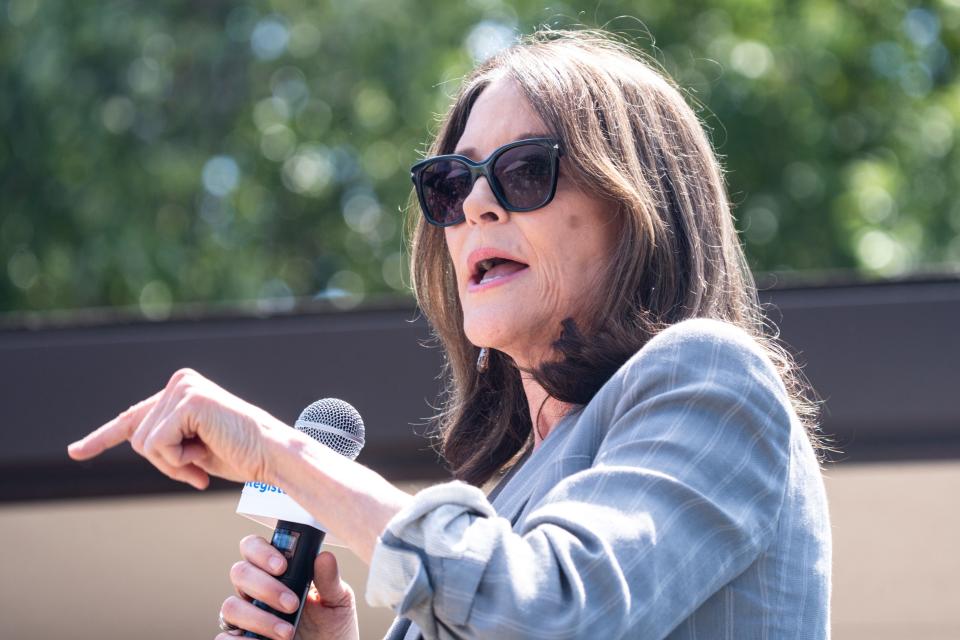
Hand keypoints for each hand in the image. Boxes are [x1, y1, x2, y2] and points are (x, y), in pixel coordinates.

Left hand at [67, 368, 287, 488]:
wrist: (270, 454)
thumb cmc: (240, 454)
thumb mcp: (194, 447)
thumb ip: (167, 440)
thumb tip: (139, 442)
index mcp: (181, 390)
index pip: (133, 417)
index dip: (102, 438)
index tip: (76, 452)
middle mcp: (179, 382)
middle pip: (137, 437)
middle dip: (164, 463)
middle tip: (197, 467)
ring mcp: (183, 389)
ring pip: (144, 444)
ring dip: (172, 463)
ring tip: (204, 458)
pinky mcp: (188, 402)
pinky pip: (158, 444)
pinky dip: (178, 460)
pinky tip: (205, 452)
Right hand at [218, 535, 358, 639]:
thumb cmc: (332, 624)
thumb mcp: (337, 601)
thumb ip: (330, 580)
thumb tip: (324, 556)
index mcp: (278, 571)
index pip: (254, 547)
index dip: (261, 552)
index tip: (282, 566)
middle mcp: (256, 590)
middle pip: (240, 572)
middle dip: (265, 587)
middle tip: (292, 604)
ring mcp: (246, 615)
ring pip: (231, 606)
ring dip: (259, 618)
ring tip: (287, 632)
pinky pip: (224, 637)